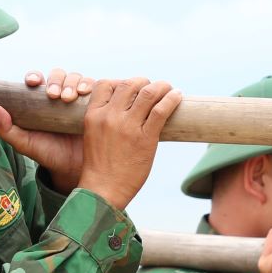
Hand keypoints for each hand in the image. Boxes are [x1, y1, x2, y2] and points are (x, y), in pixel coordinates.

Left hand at [0, 68, 94, 191]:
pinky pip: (95, 88)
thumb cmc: (48, 154)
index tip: (33, 83)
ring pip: (76, 78)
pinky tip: (86, 93)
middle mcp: (60, 96)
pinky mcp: (94, 104)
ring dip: (73, 83)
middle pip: (59, 75)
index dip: (35, 77)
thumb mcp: (25, 144)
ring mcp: (78, 99)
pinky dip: (91, 85)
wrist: (73, 168)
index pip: (38, 80)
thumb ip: (7, 130)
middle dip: (57, 81)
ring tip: (70, 98)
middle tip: (55, 96)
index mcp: (41, 101)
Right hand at [76, 78, 182, 208]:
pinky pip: (161, 110)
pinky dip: (172, 99)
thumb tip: (129, 108)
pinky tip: (177, 96)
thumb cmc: (100, 167)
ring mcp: (128, 126)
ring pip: (148, 92)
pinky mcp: (145, 138)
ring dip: (161, 86)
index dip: (120, 82)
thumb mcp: (94, 136)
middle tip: (154, 88)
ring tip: (169, 88)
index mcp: (93, 115)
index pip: (106, 84)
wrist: (103, 190)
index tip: (131, 89)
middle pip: (129, 84)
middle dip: (143, 82)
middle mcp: (110, 117)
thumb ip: (106, 120)